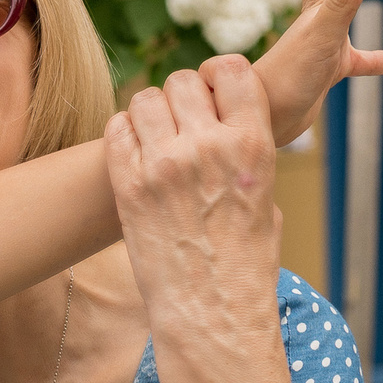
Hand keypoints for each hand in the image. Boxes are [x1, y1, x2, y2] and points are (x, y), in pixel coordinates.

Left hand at [106, 56, 280, 336]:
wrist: (211, 313)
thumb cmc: (245, 265)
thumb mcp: (266, 199)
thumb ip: (246, 153)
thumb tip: (229, 127)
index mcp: (253, 144)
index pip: (232, 69)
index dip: (219, 77)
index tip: (214, 96)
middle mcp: (207, 146)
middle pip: (182, 80)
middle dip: (182, 97)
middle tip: (182, 125)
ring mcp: (164, 165)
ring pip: (145, 98)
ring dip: (150, 113)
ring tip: (158, 141)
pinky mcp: (129, 186)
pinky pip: (116, 129)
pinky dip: (124, 134)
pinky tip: (136, 156)